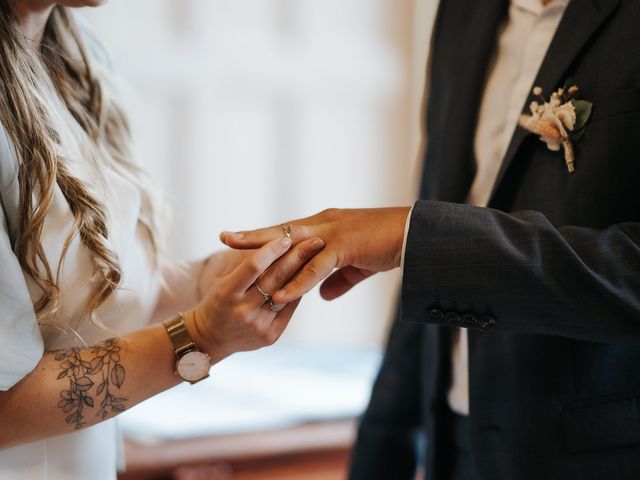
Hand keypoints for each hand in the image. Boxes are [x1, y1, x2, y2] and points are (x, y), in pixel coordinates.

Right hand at [186, 236, 324, 361]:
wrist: (210, 338)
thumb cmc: (217, 301)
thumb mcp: (223, 280)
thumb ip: (244, 264)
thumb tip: (271, 242)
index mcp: (226, 292)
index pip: (253, 266)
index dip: (271, 250)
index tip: (287, 237)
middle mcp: (243, 310)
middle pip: (275, 278)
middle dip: (297, 257)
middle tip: (315, 241)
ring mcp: (258, 325)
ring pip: (286, 293)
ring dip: (303, 273)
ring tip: (317, 257)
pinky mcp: (270, 336)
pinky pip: (289, 309)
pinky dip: (297, 292)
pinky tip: (307, 278)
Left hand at [220, 207, 410, 303]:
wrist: (415, 235)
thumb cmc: (387, 245)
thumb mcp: (358, 265)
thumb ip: (339, 279)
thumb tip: (324, 296)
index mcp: (325, 227)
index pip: (288, 231)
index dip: (264, 236)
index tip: (240, 239)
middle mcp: (324, 225)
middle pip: (281, 231)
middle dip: (253, 236)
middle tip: (225, 237)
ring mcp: (333, 234)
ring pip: (292, 246)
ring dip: (268, 257)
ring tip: (242, 264)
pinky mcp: (345, 246)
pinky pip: (316, 267)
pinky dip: (298, 282)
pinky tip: (281, 295)